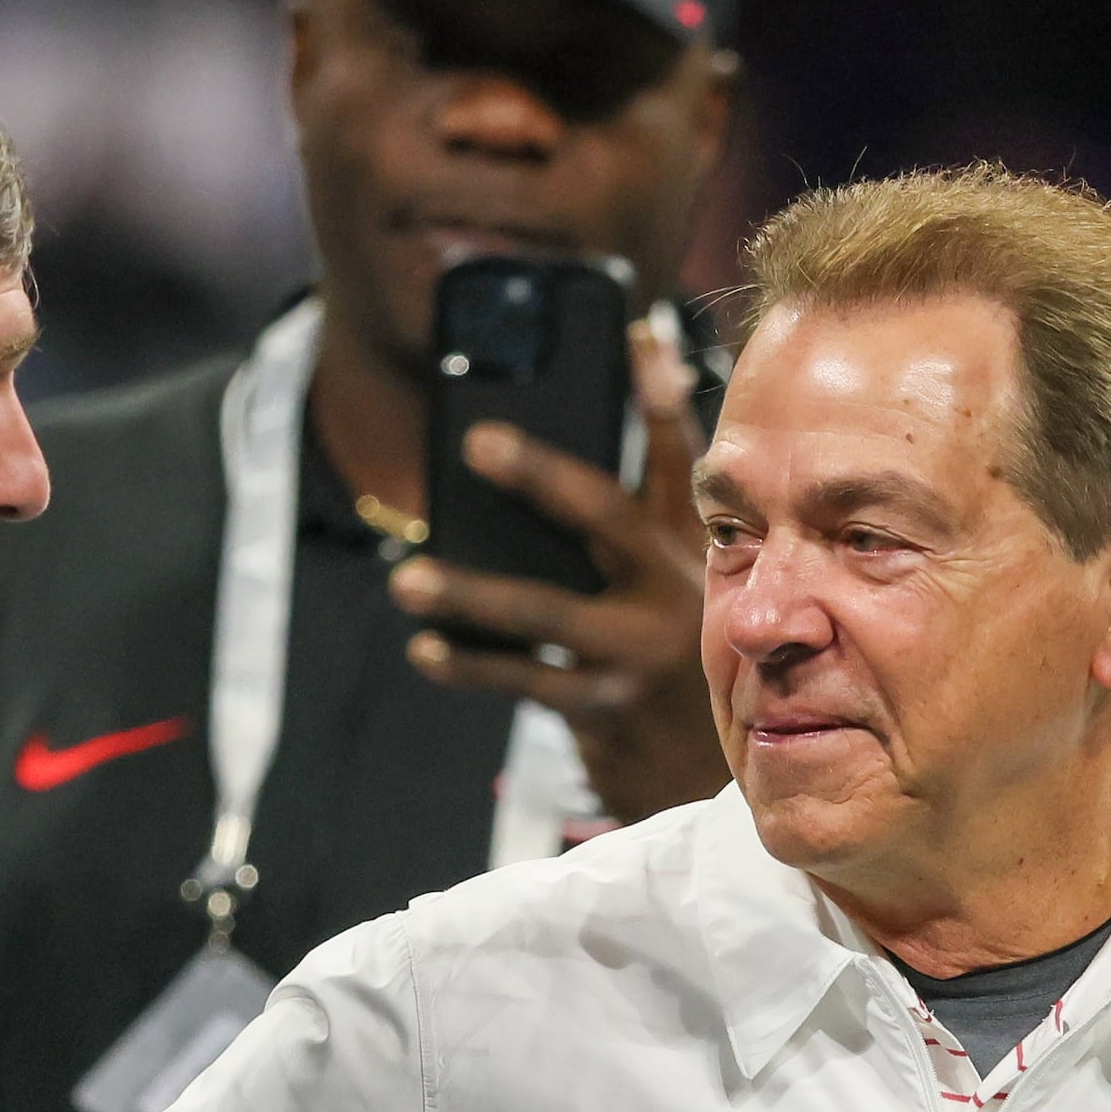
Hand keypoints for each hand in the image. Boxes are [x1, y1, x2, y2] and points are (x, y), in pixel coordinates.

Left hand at [392, 318, 733, 826]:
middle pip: (606, 517)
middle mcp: (671, 593)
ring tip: (408, 578)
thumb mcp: (675, 595)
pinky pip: (524, 681)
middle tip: (479, 442)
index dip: (657, 394)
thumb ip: (634, 536)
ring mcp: (637, 652)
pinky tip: (426, 648)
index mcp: (689, 553)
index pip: (680, 462)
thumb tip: (545, 476)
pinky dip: (471, 664)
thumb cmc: (671, 672)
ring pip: (544, 611)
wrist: (702, 781)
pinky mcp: (605, 707)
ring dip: (470, 593)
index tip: (635, 329)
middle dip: (542, 475)